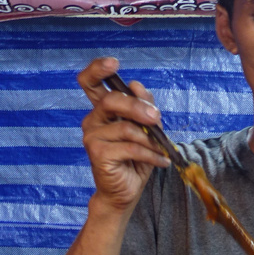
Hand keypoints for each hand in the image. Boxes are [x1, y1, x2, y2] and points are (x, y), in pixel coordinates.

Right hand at [78, 56, 170, 212]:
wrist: (125, 191)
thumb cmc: (135, 159)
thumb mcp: (146, 130)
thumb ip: (144, 106)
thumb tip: (137, 86)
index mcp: (103, 109)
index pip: (91, 82)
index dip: (98, 69)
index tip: (114, 63)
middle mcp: (93, 119)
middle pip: (111, 100)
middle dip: (137, 106)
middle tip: (156, 117)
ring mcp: (92, 136)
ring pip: (125, 128)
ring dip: (150, 140)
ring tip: (162, 150)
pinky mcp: (97, 153)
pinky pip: (130, 148)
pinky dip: (150, 155)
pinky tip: (161, 161)